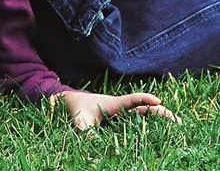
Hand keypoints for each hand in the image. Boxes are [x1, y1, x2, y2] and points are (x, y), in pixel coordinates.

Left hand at [60, 90, 180, 129]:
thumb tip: (94, 154)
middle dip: (161, 113)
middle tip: (179, 122)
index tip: (158, 101)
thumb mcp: (80, 123)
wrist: (75, 102)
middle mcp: (122, 108)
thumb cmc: (78, 110)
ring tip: (179, 128)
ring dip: (161, 119)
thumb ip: (87, 135)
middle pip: (145, 108)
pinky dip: (153, 125)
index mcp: (113, 104)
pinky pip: (141, 121)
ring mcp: (125, 113)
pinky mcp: (124, 120)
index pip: (131, 101)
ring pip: (146, 115)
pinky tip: (165, 134)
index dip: (144, 99)